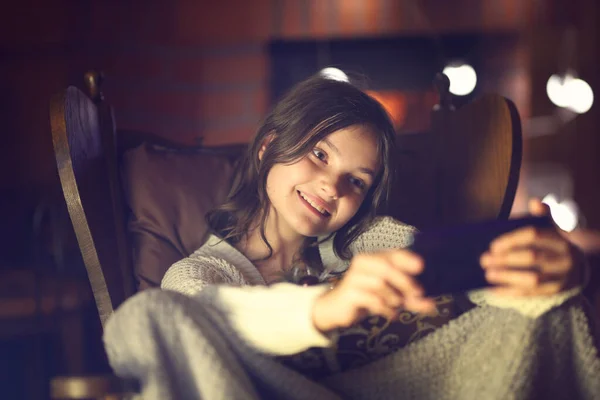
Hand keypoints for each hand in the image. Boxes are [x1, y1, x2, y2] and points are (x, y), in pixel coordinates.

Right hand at [312, 250, 435, 333]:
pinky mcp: (349, 292)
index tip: (421, 267)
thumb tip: (432, 305)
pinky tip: (390, 314)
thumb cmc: (366, 298)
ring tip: (397, 306)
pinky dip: (384, 308)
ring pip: (379, 283)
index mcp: (374, 258)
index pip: (392, 254)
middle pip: (387, 267)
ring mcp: (354, 277)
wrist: (337, 308)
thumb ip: (411, 299)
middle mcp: (363, 263)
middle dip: (404, 281)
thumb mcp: (392, 297)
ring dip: (393, 297)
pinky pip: (371, 298)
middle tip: (417, 294)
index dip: (407, 259)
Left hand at [480, 198, 584, 296]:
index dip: (512, 240)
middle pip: (532, 258)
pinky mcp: (556, 291)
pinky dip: (511, 292)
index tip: (493, 245)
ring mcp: (561, 276)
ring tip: (488, 274)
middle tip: (484, 260)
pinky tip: (495, 290)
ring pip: (532, 278)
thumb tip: (534, 201)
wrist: (577, 268)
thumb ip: (541, 216)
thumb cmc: (553, 246)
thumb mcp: (551, 229)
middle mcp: (563, 257)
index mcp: (559, 238)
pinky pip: (532, 294)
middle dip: (506, 259)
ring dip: (507, 277)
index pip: (534, 235)